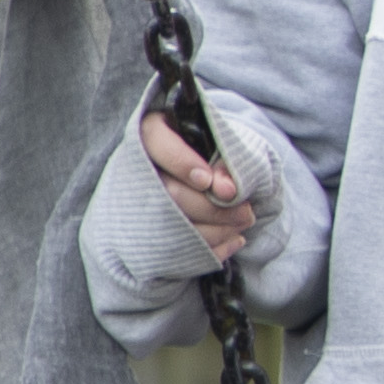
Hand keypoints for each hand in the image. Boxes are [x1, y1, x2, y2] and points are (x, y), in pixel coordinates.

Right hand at [139, 110, 253, 264]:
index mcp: (151, 133)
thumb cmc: (212, 153)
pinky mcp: (146, 233)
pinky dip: (210, 249)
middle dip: (213, 208)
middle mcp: (137, 169)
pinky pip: (175, 249)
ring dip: (217, 230)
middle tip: (247, 212)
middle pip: (170, 192)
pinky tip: (233, 240)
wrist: (196, 174)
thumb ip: (225, 157)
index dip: (182, 162)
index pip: (157, 142)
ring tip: (244, 223)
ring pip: (173, 225)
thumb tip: (226, 188)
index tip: (208, 180)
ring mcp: (137, 203)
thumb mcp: (221, 144)